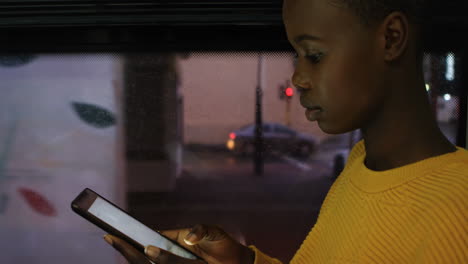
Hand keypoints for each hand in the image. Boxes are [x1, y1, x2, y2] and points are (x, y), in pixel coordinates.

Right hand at [104, 224, 254, 263]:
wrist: (237, 262)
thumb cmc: (222, 244)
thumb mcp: (213, 232)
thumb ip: (200, 230)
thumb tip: (187, 238)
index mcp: (175, 239)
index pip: (152, 236)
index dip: (136, 236)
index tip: (120, 233)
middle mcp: (173, 252)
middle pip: (147, 253)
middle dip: (129, 248)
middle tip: (112, 239)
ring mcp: (177, 263)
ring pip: (153, 263)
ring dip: (137, 258)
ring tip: (123, 247)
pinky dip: (157, 261)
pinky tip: (147, 253)